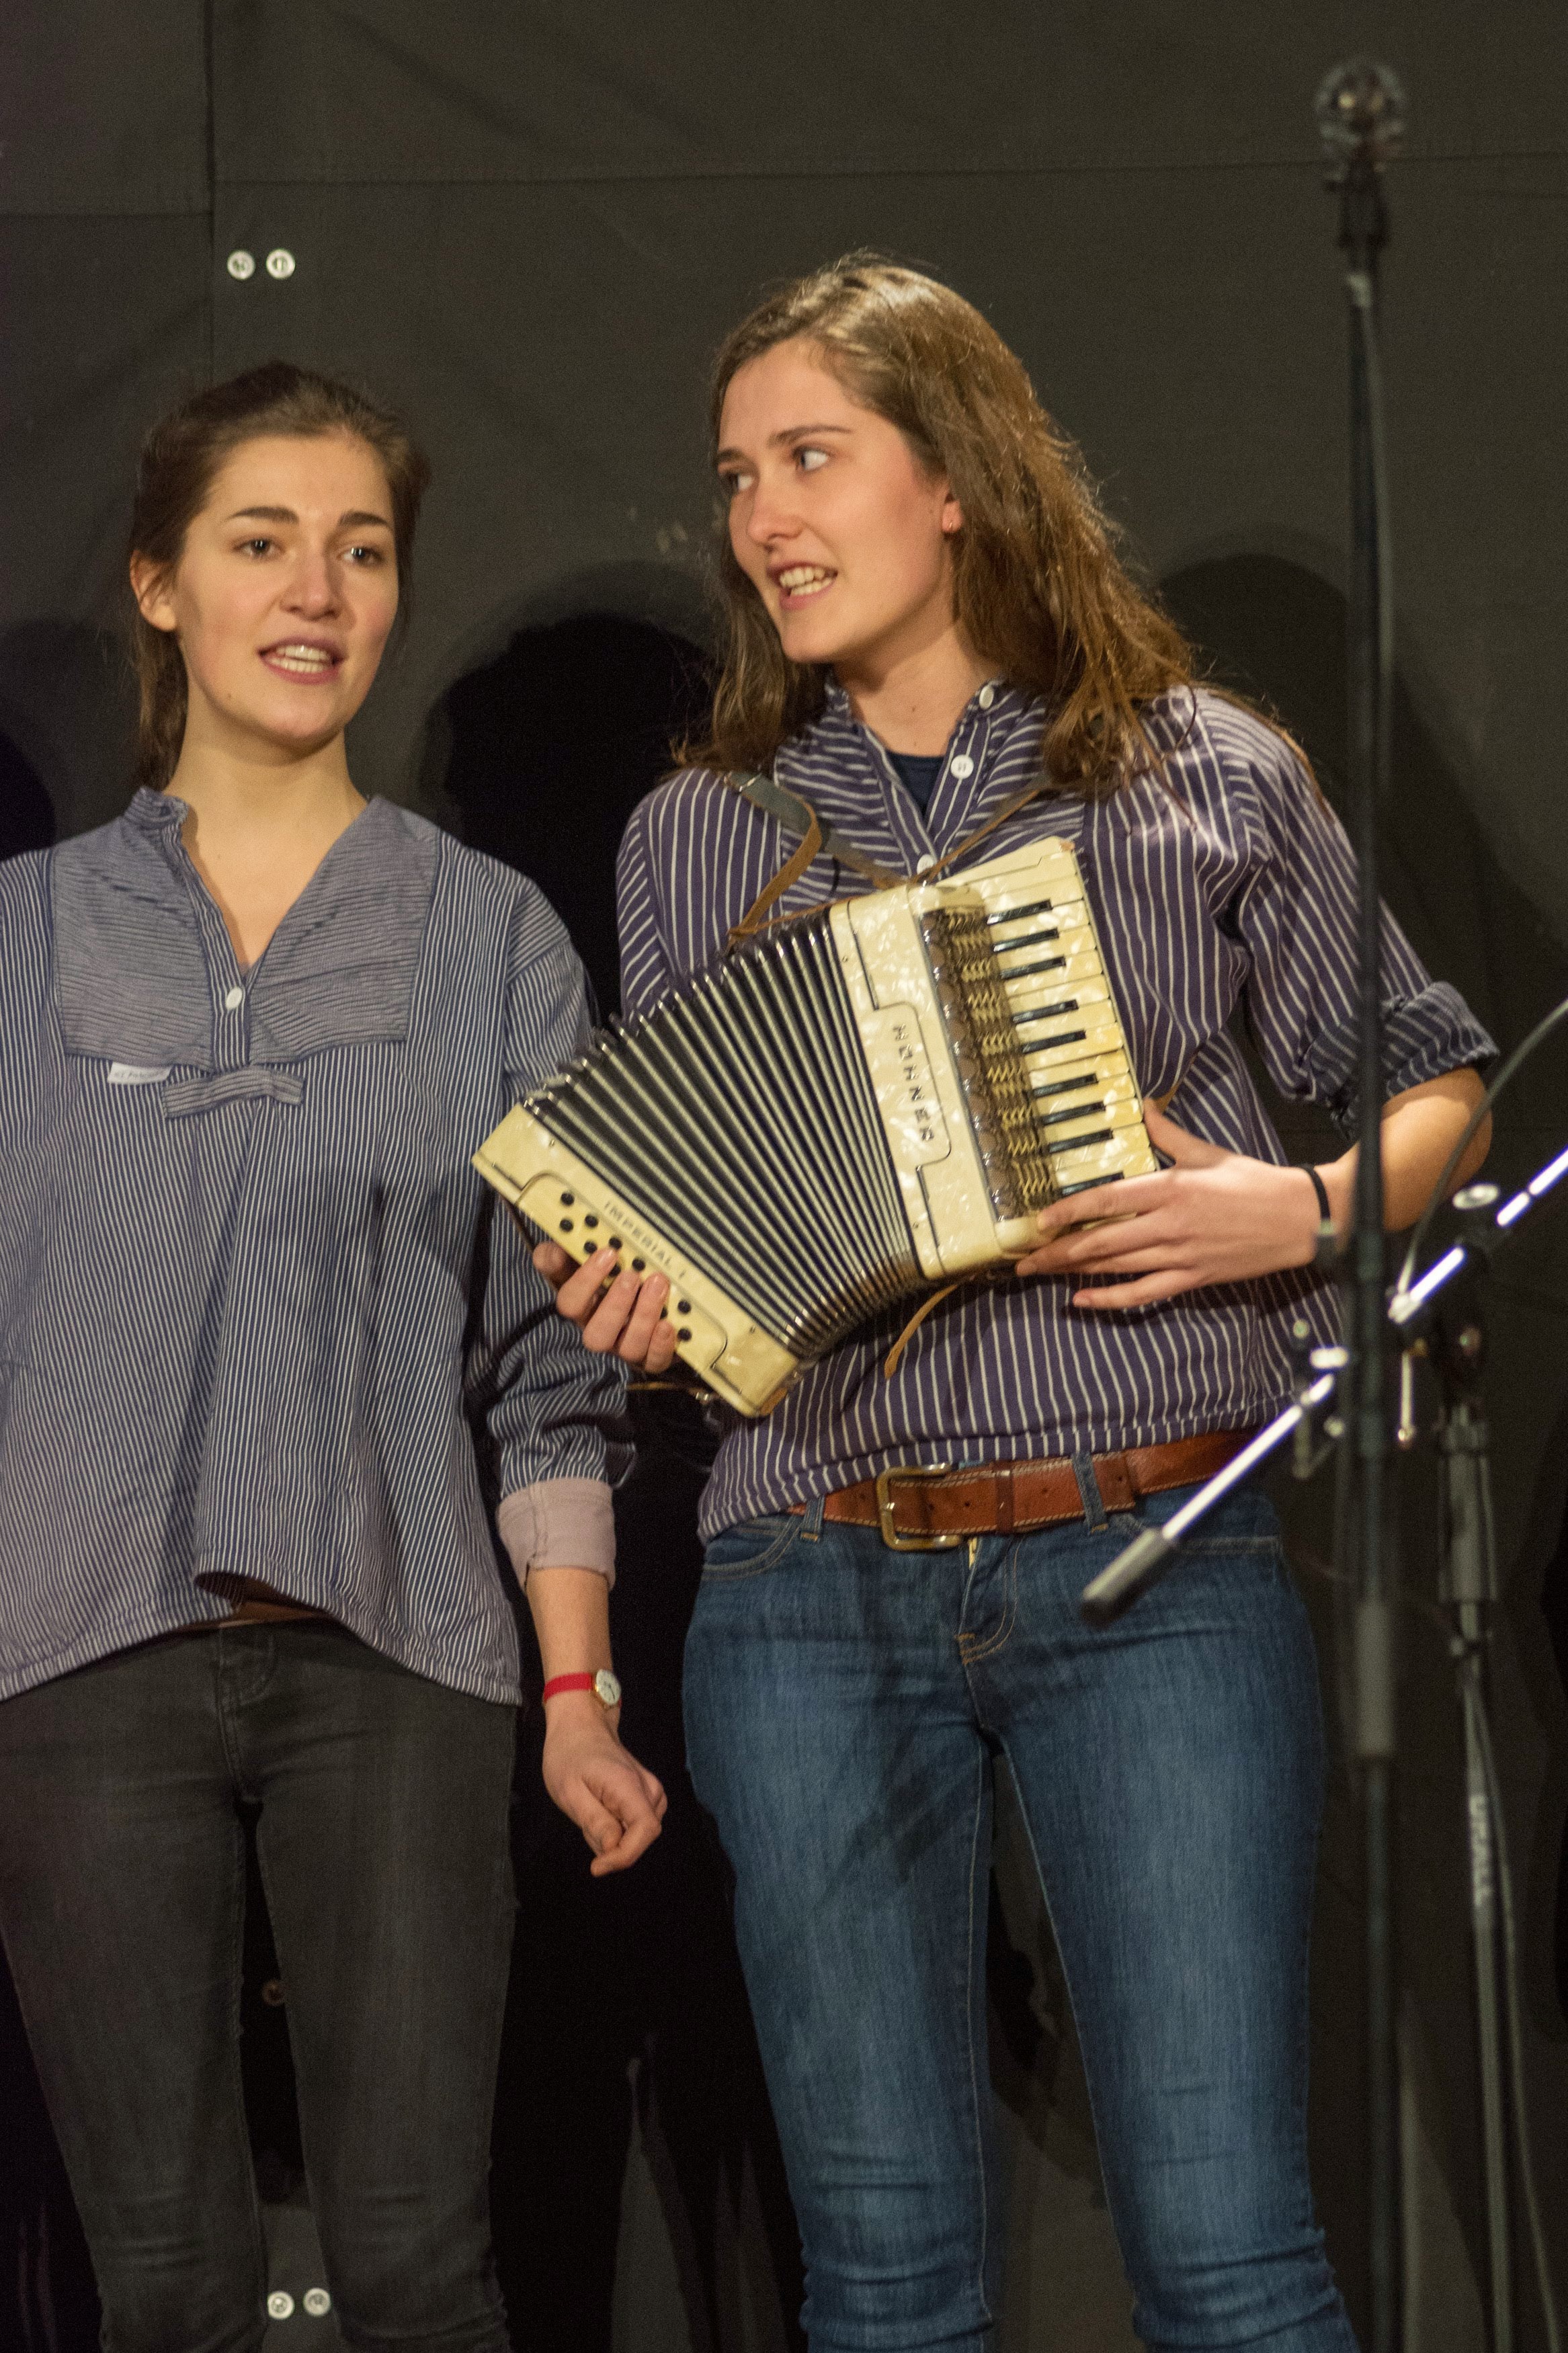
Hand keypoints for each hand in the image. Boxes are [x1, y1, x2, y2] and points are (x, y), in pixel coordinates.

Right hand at [533, 1240, 679, 1372]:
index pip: (570, 1304)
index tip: (608, 1253)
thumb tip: (551, 1254)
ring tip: (657, 1285)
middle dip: (615, 1305)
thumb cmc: (610, 1272)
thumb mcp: (582, 1259)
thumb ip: (562, 1254)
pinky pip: (655, 1362)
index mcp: (580, 1309)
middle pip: (597, 1336)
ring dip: (643, 1318)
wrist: (647, 1287)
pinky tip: (668, 1324)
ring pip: (629, 1348)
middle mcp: (599, 1333)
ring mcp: (625, 1349)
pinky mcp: (652, 1358)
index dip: (586, 1281)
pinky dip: (661, 1346)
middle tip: (632, 1275)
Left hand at [541, 1694, 667, 1875]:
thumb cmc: (569, 1755)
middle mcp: (649, 1788)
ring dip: (612, 1834)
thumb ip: (595, 1822)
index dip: (624, 1856)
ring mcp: (651, 1790)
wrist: (581, 1725)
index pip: (646, 1831)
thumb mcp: (570, 1793)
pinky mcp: (647, 1793)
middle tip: (583, 1821)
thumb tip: (613, 1851)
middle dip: (612, 1843)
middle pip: (641, 1835)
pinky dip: (616, 1825)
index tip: (597, 1867)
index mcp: (629, 1786)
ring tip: (588, 1810)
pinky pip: (635, 1822)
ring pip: (637, 1831)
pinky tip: (598, 1809)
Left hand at [1014, 1101, 1324, 1308]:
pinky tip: (1083, 1300)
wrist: (1299, 1218)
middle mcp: (1169, 1224)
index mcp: (1170, 1189)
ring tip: (1043, 1274)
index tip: (1040, 1222)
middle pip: (1102, 1241)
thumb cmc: (1253, 1182)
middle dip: (1059, 1251)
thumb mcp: (1209, 1153)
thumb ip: (1169, 1134)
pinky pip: (1145, 1293)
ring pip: (1117, 1267)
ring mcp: (1180, 1255)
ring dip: (1075, 1272)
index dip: (1069, 1212)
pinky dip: (1112, 1299)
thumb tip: (1144, 1105)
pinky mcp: (1193, 1278)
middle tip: (1026, 1258)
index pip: (1107, 1200)